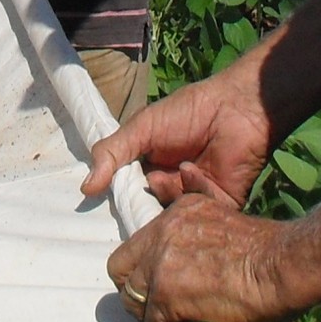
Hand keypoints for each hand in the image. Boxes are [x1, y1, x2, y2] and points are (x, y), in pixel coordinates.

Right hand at [82, 70, 275, 204]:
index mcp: (151, 168)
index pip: (130, 193)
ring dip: (169, 192)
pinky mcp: (221, 204)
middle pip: (150, 209)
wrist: (235, 107)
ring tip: (170, 173)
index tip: (107, 201)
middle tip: (144, 186)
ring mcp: (196, 196)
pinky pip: (202, 212)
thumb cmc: (188, 111)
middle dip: (144, 202)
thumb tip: (85, 189)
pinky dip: (194, 190)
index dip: (120, 198)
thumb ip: (112, 153)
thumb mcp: (142, 128)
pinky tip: (193, 169)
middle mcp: (172, 185)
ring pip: (174, 214)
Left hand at [108, 168, 300, 321]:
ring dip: (150, 315)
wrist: (280, 264)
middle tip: (156, 308)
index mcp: (176, 213)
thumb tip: (185, 209)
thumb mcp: (223, 216)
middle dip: (135, 291)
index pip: (136, 243)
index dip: (141, 269)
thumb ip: (197, 217)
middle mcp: (162, 231)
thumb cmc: (264, 249)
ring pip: (132, 298)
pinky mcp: (167, 292)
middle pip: (121, 268)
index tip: (155, 285)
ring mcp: (161, 261)